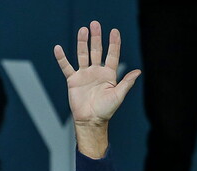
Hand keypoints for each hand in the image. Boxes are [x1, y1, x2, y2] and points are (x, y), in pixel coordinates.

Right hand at [54, 20, 140, 157]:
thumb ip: (126, 83)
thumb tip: (138, 71)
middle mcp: (97, 72)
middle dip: (96, 38)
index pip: (112, 55)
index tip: (114, 31)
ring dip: (82, 42)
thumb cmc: (106, 110)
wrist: (90, 121)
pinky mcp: (73, 80)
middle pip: (96, 51)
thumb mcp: (118, 96)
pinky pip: (66, 67)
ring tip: (83, 30)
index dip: (114, 43)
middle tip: (95, 24)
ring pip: (83, 55)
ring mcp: (84, 75)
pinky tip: (58, 48)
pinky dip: (62, 58)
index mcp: (109, 74)